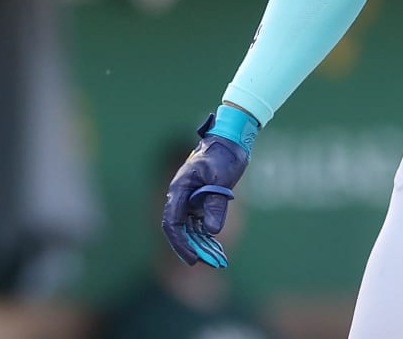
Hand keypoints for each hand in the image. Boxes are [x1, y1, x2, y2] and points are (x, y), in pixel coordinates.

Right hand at [161, 112, 252, 267]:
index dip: (181, 243)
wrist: (231, 139)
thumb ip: (215, 204)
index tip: (193, 258)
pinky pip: (200, 223)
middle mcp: (180, 197)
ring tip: (219, 260)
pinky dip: (208, 236)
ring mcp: (189, 200)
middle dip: (194, 248)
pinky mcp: (200, 201)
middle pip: (181, 230)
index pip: (172, 223)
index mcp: (179, 190)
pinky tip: (218, 248)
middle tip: (212, 263)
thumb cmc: (223, 155)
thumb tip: (212, 232)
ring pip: (191, 229)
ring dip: (203, 245)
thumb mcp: (220, 179)